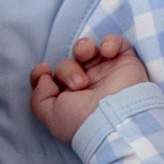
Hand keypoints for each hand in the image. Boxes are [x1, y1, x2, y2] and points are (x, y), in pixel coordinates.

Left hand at [28, 33, 149, 143]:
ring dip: (83, 48)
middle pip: (66, 64)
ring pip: (86, 49)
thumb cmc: (82, 121)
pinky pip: (114, 42)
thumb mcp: (51, 115)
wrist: (117, 120)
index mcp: (70, 101)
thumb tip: (43, 76)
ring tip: (88, 56)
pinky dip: (109, 41)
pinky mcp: (125, 63)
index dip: (43, 73)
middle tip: (79, 85)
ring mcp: (106, 74)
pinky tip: (107, 52)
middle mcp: (87, 87)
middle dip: (67, 70)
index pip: (51, 80)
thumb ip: (39, 96)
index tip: (44, 71)